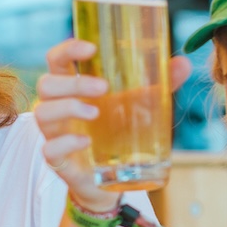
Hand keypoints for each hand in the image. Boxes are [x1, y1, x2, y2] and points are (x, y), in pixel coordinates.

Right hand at [35, 39, 192, 212]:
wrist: (113, 179)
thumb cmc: (119, 132)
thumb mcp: (139, 106)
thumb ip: (158, 85)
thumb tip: (183, 63)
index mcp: (72, 87)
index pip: (57, 60)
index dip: (67, 49)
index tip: (91, 48)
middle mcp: (58, 107)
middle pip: (47, 84)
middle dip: (73, 82)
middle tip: (103, 87)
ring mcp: (54, 134)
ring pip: (43, 113)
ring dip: (68, 108)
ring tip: (95, 113)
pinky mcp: (57, 159)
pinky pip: (49, 148)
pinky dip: (66, 143)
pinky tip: (87, 142)